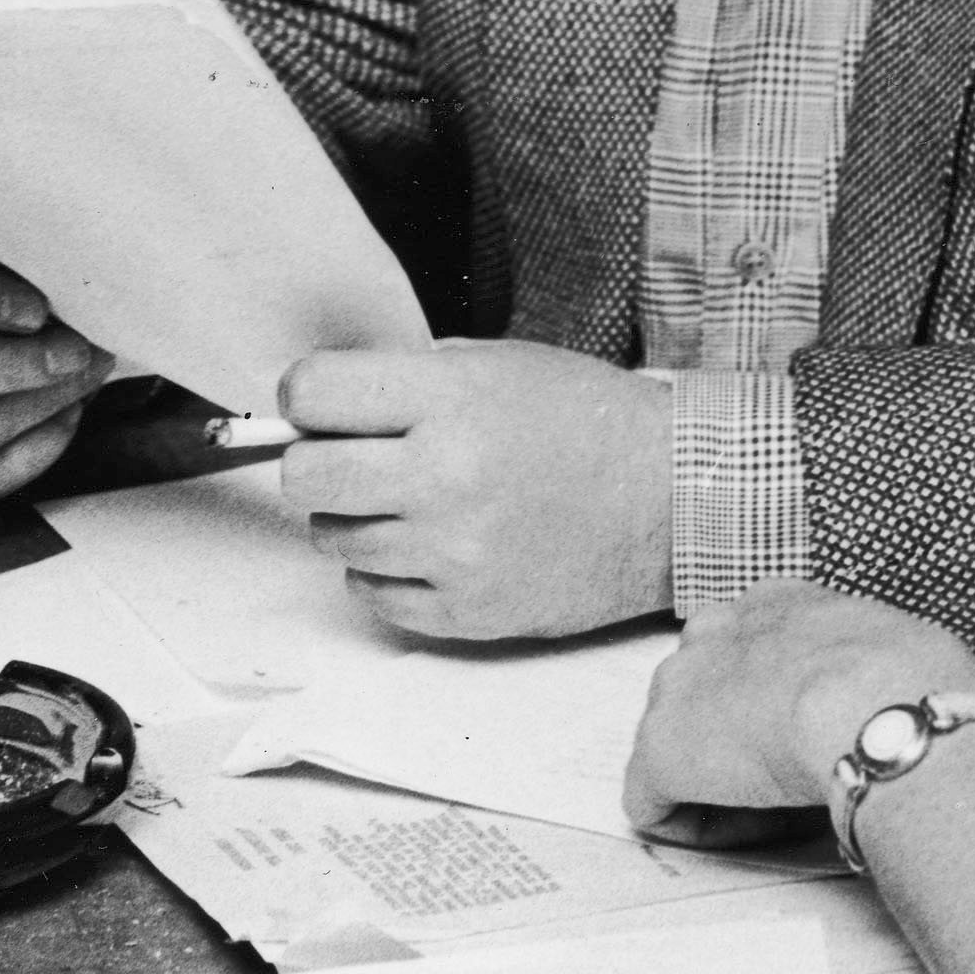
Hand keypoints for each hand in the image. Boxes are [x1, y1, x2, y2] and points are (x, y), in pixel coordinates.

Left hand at [277, 340, 673, 640]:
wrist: (670, 496)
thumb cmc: (587, 420)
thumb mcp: (498, 362)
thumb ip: (407, 381)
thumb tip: (316, 408)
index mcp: (452, 398)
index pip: (311, 392)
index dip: (308, 396)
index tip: (326, 405)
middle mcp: (446, 474)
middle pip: (304, 476)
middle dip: (319, 461)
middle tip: (359, 457)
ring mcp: (456, 550)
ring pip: (334, 539)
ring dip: (358, 517)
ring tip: (415, 500)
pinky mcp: (468, 611)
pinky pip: (372, 595)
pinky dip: (388, 572)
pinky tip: (432, 545)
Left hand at [622, 579, 974, 838]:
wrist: (878, 704)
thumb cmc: (913, 684)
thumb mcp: (898, 653)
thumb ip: (874, 673)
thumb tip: (901, 709)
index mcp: (777, 604)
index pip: (754, 653)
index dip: (779, 707)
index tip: (814, 742)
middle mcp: (716, 630)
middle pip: (705, 698)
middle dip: (739, 742)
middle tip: (794, 784)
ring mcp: (679, 690)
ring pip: (680, 750)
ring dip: (720, 785)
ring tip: (779, 811)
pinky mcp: (660, 752)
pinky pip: (658, 805)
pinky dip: (699, 828)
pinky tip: (749, 834)